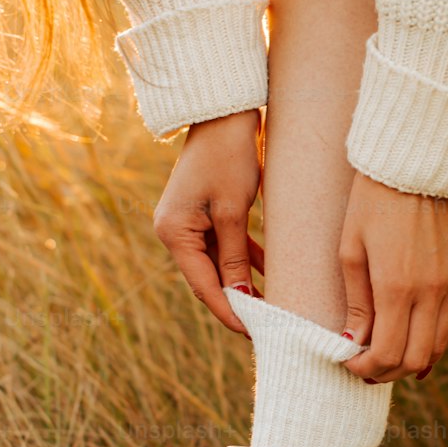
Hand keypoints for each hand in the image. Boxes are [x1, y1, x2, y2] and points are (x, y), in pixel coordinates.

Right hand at [153, 109, 263, 334]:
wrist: (224, 112)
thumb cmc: (228, 156)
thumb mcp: (234, 210)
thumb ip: (235, 257)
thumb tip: (240, 298)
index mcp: (173, 232)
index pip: (203, 285)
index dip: (229, 312)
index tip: (254, 334)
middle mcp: (175, 231)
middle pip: (209, 278)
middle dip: (238, 301)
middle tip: (268, 326)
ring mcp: (189, 222)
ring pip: (220, 263)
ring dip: (244, 283)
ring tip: (273, 306)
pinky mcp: (206, 213)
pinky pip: (226, 245)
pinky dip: (246, 259)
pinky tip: (271, 275)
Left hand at [339, 172, 447, 383]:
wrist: (416, 166)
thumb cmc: (372, 203)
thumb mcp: (351, 251)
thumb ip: (356, 303)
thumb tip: (354, 344)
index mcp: (397, 287)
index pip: (388, 353)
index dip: (366, 369)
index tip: (349, 364)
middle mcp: (431, 291)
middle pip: (416, 359)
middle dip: (388, 372)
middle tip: (366, 368)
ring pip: (439, 346)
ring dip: (412, 360)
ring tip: (387, 357)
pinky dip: (433, 339)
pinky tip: (414, 338)